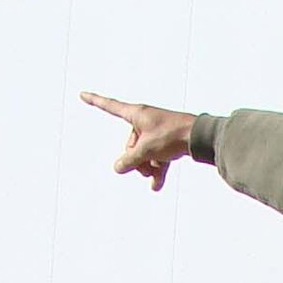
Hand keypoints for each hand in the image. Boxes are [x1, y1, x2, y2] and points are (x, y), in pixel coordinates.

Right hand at [80, 91, 196, 191]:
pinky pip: (158, 157)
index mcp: (136, 114)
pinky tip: (156, 187)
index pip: (110, 106)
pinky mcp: (169, 143)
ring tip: (153, 179)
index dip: (95, 101)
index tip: (82, 94)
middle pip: (131, 143)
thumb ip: (130, 160)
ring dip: (147, 167)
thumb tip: (118, 168)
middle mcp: (145, 121)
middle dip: (136, 159)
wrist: (201, 138)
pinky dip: (158, 170)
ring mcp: (158, 132)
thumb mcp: (147, 149)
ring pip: (145, 153)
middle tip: (144, 170)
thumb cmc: (173, 135)